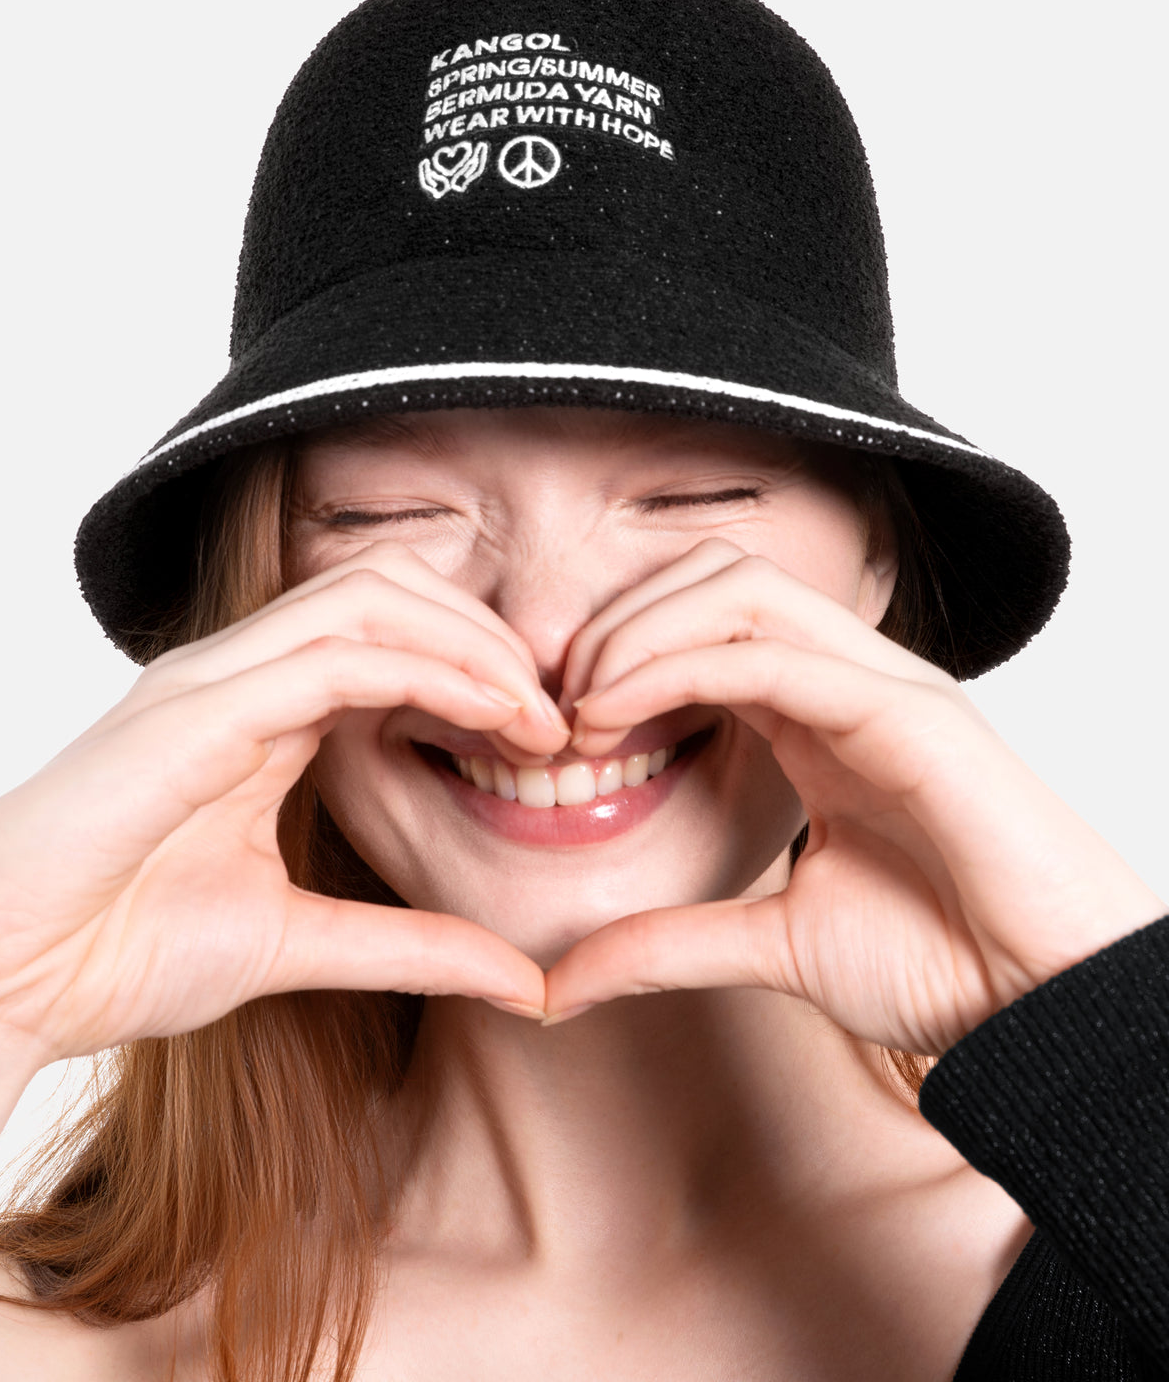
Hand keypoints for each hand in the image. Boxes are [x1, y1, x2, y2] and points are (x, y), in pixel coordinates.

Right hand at [0, 542, 560, 1067]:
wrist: (2, 977)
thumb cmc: (117, 948)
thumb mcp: (300, 944)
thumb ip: (409, 946)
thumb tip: (519, 979)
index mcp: (261, 710)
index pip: (393, 634)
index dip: (482, 668)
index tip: (551, 735)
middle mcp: (241, 673)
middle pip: (395, 589)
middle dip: (492, 640)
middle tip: (561, 715)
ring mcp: (215, 679)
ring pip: (373, 597)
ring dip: (474, 646)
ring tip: (540, 714)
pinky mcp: (195, 708)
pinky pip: (333, 653)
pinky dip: (427, 671)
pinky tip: (491, 716)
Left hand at [543, 540, 1166, 1050]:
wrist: (1043, 1012)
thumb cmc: (940, 964)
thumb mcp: (768, 946)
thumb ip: (666, 942)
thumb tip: (557, 981)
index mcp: (816, 716)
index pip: (701, 623)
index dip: (613, 653)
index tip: (548, 724)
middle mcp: (846, 681)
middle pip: (711, 578)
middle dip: (614, 623)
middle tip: (550, 702)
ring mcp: (882, 687)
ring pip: (738, 590)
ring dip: (637, 633)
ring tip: (579, 709)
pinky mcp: (910, 712)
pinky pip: (776, 653)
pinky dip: (679, 667)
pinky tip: (616, 716)